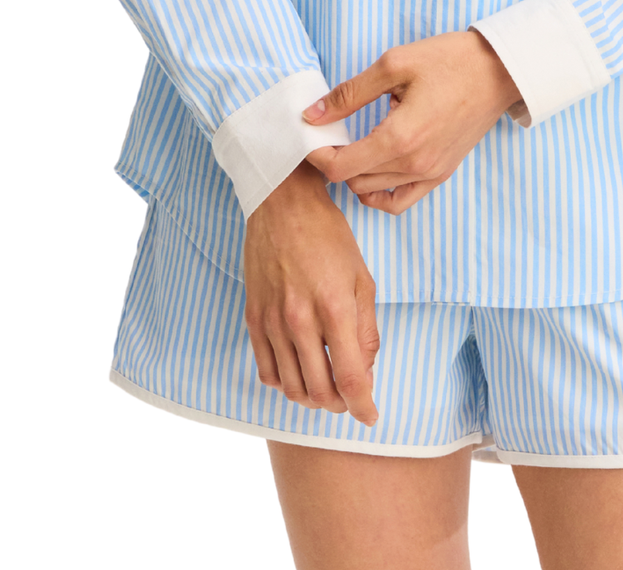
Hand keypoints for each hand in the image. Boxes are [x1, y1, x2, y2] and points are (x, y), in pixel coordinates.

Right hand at [243, 159, 380, 424]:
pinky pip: (266, 370)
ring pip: (291, 387)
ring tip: (326, 386)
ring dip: (312, 397)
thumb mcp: (362, 278)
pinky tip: (298, 371)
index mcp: (334, 308)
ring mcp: (271, 322)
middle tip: (350, 397)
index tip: (370, 416)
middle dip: (339, 404)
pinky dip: (284, 382)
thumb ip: (366, 330)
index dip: (362, 406)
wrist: (283, 204)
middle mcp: (299, 321)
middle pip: (319, 392)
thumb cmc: (329, 237)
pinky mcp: (252, 318)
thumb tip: (364, 372)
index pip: (349, 378)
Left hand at [299, 29, 521, 213]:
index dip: (317, 155)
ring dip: (355, 172)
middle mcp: (415, 164)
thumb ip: (350, 93)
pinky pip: (401, 201)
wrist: (498, 70)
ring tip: (353, 141)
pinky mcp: (442, 173)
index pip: (340, 167)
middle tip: (329, 132)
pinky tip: (372, 172)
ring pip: (374, 190)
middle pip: (353, 180)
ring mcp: (431, 173)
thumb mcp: (393, 64)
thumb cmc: (449, 60)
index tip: (310, 135)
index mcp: (400, 137)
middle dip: (333, 159)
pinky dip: (380, 194)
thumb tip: (313, 114)